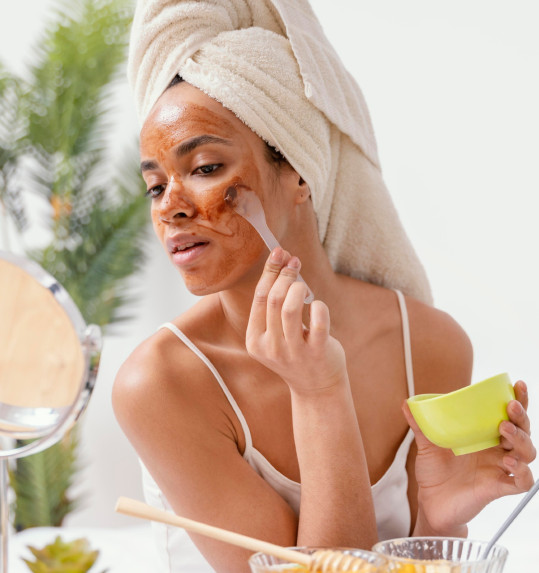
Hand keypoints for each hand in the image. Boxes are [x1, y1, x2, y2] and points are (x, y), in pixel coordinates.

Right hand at [246, 248, 346, 393]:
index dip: (270, 272)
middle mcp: (270, 347)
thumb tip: (281, 260)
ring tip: (304, 287)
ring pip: (290, 308)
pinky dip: (319, 306)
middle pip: (274, 299)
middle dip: (285, 275)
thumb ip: (274, 303)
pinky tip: (318, 306)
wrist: (316, 387)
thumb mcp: (276, 332)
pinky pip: (318, 321)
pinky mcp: (317, 353)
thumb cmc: (296, 351)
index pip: (259, 298)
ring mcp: (293, 352)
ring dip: (299, 288)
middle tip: (295, 263)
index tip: (280, 253)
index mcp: (254, 340)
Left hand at [405, 380, 535, 535]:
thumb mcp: (425, 444)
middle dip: (521, 416)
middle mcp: (496, 450)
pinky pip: (521, 482)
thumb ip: (420, 424)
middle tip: (510, 407)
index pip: (508, 415)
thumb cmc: (434, 471)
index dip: (517, 400)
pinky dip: (522, 472)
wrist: (430, 502)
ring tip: (504, 429)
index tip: (517, 384)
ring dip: (520, 439)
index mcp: (483, 435)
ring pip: (526, 453)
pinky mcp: (497, 488)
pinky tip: (510, 463)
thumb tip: (406, 403)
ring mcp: (498, 468)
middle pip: (522, 430)